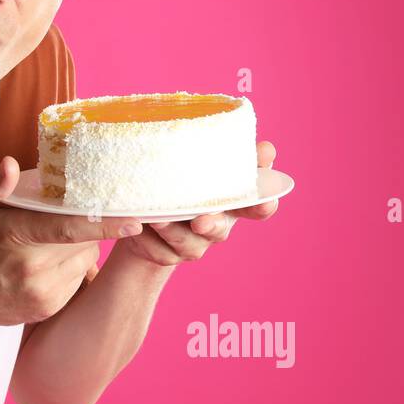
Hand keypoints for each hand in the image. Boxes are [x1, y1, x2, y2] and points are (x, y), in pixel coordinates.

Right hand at [0, 156, 140, 330]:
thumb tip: (10, 164)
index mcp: (15, 238)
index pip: (69, 228)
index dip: (105, 222)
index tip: (135, 219)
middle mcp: (34, 269)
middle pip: (84, 240)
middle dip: (85, 224)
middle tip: (66, 213)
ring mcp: (44, 292)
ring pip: (85, 258)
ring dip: (78, 245)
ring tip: (46, 241)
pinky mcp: (50, 306)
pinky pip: (77, 277)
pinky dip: (71, 265)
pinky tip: (45, 261)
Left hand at [118, 140, 278, 268]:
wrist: (149, 218)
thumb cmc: (184, 183)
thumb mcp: (203, 166)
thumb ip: (230, 155)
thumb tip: (267, 148)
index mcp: (232, 203)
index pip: (259, 207)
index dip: (264, 205)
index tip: (264, 199)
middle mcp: (217, 226)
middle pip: (219, 229)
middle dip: (211, 224)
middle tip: (200, 219)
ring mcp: (194, 244)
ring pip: (186, 242)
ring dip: (171, 230)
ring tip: (156, 218)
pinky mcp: (167, 256)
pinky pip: (158, 250)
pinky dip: (145, 238)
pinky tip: (136, 226)